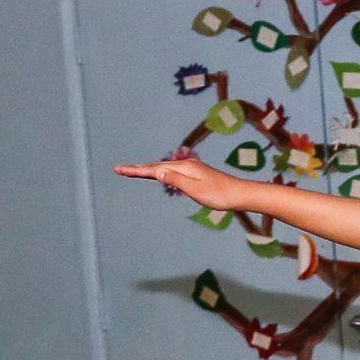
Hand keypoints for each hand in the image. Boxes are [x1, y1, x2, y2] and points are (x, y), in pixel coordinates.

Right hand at [115, 157, 253, 210]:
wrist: (240, 194)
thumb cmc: (219, 194)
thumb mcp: (195, 189)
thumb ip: (175, 180)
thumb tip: (157, 171)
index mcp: (184, 168)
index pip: (154, 169)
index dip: (136, 170)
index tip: (119, 169)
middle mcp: (187, 165)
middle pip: (157, 166)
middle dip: (138, 168)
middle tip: (119, 169)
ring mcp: (192, 169)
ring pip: (164, 168)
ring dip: (148, 169)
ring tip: (134, 171)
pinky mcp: (197, 175)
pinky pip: (173, 172)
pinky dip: (161, 172)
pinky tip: (161, 174)